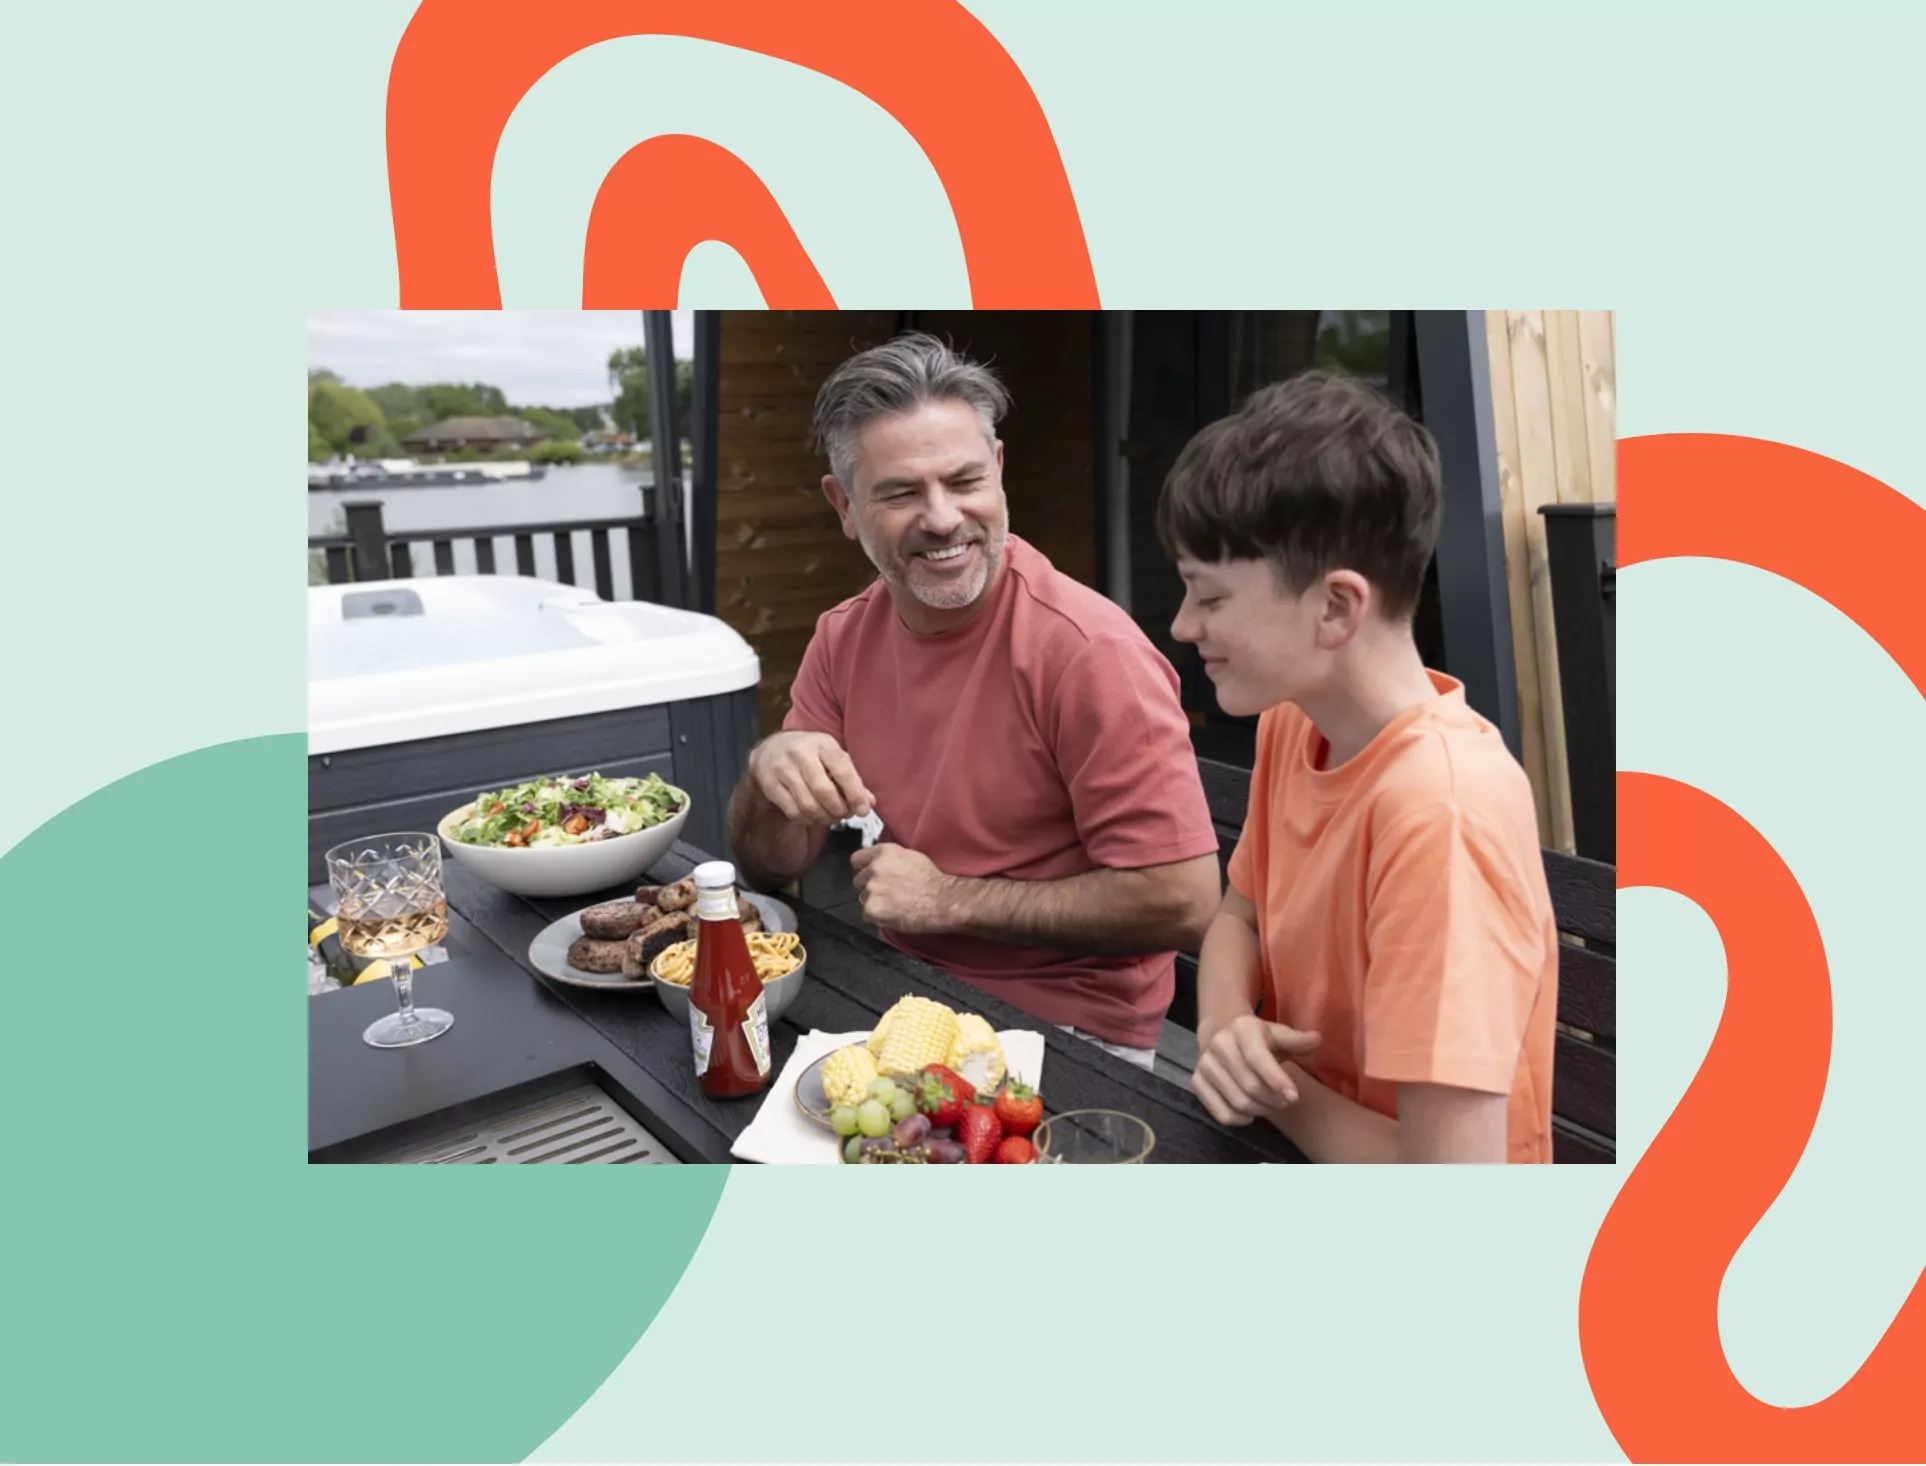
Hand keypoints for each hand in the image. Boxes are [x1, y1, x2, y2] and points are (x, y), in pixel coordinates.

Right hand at [747, 731, 872, 826]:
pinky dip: (808, 820)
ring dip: (824, 817)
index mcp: (822, 743)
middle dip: (839, 810)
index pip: (842, 770)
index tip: (863, 810)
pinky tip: (813, 816)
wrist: (770, 750)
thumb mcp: (832, 758)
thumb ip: (853, 779)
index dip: (855, 794)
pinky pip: (793, 811)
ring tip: (831, 817)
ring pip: (808, 805)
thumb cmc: (811, 755)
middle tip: (844, 815)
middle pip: (824, 791)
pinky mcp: (770, 785)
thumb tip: (868, 803)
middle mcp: (800, 753)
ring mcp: (782, 768)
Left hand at [850, 843, 956, 934]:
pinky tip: (893, 915)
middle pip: (858, 880)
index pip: (856, 859)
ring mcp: (872, 889)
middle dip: (869, 887)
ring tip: (894, 905)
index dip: (863, 869)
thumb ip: (889, 859)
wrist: (942, 901)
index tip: (870, 875)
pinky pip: (867, 915)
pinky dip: (878, 917)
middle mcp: (874, 868)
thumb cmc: (932, 880)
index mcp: (883, 852)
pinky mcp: (872, 909)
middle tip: (887, 893)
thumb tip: (878, 864)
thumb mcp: (910, 856)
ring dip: (874, 902)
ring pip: (863, 898)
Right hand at [1191, 1015, 1321, 1126]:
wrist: (1220, 1035)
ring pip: (1238, 1102)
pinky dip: (1241, 1120)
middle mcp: (1219, 1045)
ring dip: (1260, 1110)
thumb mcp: (1277, 1034)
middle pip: (1250, 1086)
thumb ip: (1297, 1040)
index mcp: (1242, 1029)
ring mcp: (1205, 1065)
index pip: (1258, 1059)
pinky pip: (1221, 1113)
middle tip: (1286, 1102)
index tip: (1294, 1097)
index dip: (1277, 1080)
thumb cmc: (1257, 1038)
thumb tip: (1317, 1039)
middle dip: (1274, 1100)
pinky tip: (1251, 1113)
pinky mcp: (1196, 1082)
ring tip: (1270, 1105)